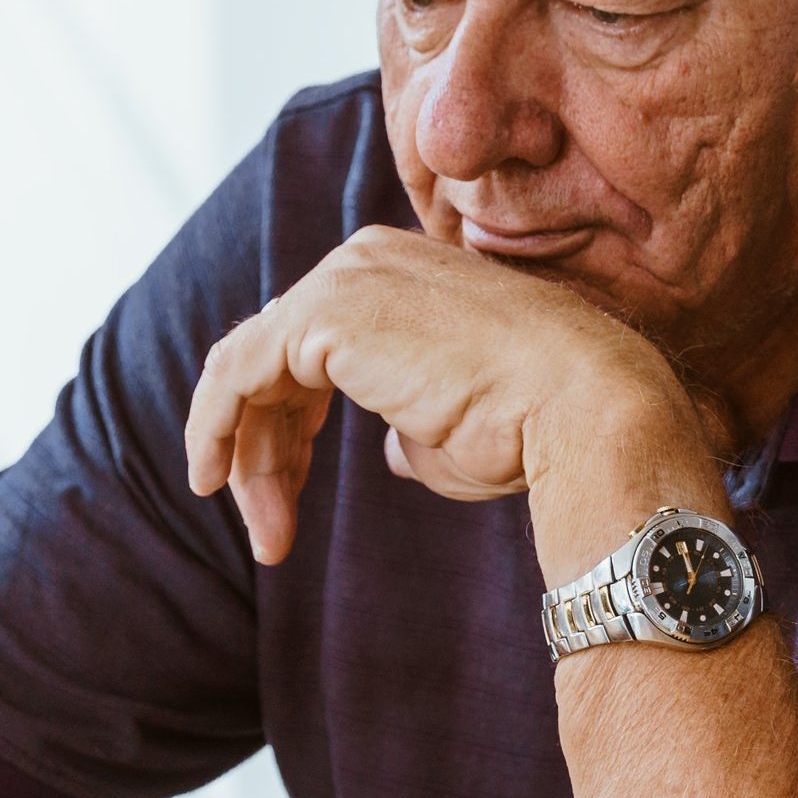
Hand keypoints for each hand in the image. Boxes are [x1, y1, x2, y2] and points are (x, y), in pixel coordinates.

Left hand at [182, 225, 707, 564]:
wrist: (582, 408)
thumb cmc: (539, 428)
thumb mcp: (458, 428)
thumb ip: (410, 427)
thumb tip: (391, 454)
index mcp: (403, 276)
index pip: (313, 345)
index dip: (293, 428)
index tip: (287, 498)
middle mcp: (367, 261)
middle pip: (275, 359)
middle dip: (265, 450)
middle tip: (270, 532)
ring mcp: (344, 280)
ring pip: (250, 371)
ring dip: (245, 458)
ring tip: (266, 536)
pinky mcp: (323, 315)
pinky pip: (235, 374)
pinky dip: (215, 429)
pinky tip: (215, 483)